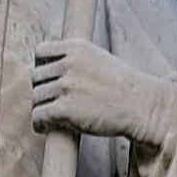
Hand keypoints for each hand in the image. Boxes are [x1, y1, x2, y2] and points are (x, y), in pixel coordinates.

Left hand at [30, 39, 176, 145]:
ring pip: (36, 98)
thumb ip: (75, 60)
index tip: (47, 81)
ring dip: (40, 109)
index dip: (41, 68)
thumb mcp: (98, 59)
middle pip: (36, 77)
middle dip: (41, 90)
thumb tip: (50, 72)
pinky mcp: (64, 109)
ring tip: (48, 118)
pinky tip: (44, 128)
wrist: (140, 106)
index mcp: (76, 48)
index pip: (41, 52)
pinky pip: (39, 115)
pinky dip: (39, 124)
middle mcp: (68, 64)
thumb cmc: (123, 87)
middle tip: (49, 103)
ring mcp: (66, 86)